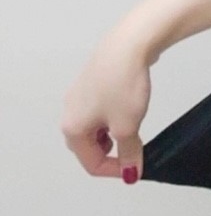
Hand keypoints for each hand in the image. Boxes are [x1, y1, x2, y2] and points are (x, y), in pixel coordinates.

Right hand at [60, 28, 152, 182]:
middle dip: (110, 152)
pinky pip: (100, 108)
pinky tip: (129, 107)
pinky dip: (113, 115)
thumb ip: (128, 153)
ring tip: (132, 128)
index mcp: (73, 127)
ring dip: (111, 134)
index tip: (136, 168)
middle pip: (88, 145)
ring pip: (94, 126)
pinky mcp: (93, 80)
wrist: (129, 43)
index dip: (116, 170)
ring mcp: (80, 93)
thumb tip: (130, 172)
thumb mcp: (127, 126)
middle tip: (133, 149)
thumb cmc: (123, 84)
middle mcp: (70, 111)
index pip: (91, 163)